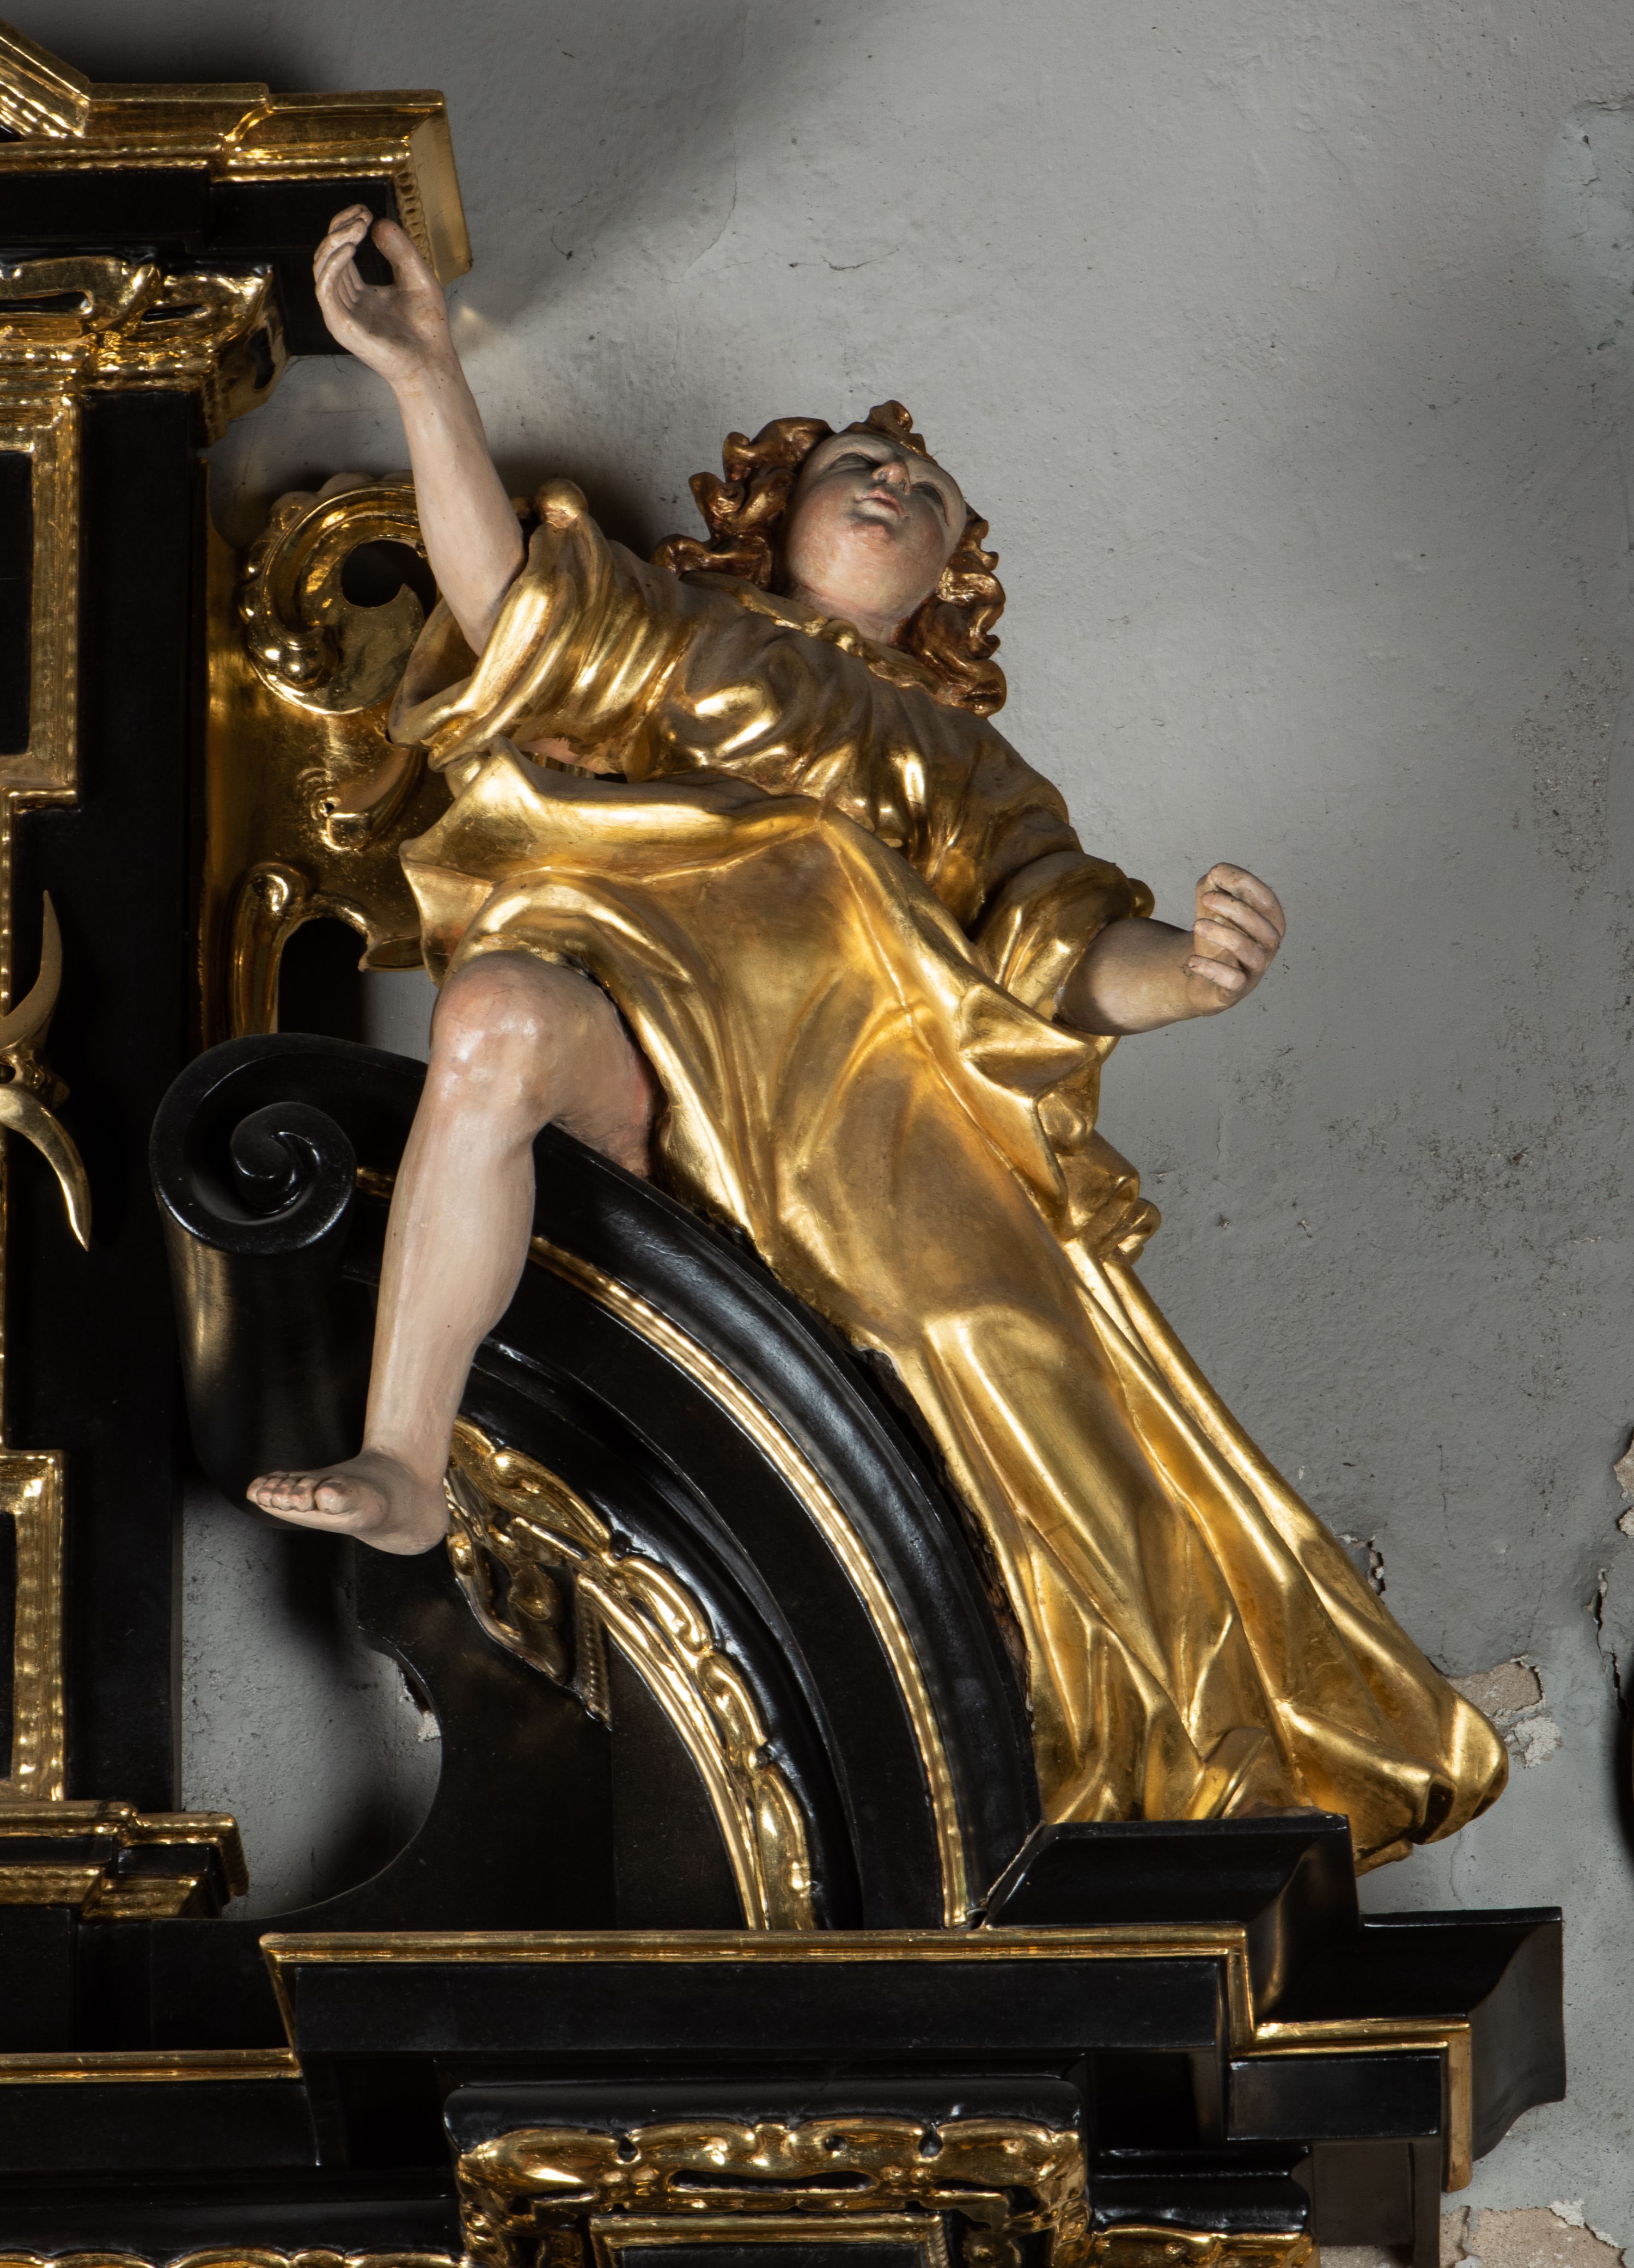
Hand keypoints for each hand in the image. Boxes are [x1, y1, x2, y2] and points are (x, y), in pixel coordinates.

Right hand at [314, 204, 452, 388]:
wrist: (433, 361)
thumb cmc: (427, 326)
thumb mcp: (416, 276)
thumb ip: (398, 250)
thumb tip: (377, 222)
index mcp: (359, 292)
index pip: (341, 252)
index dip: (346, 227)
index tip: (364, 211)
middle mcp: (346, 302)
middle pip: (327, 256)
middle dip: (340, 230)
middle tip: (361, 215)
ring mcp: (341, 315)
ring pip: (322, 268)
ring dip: (336, 242)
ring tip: (357, 227)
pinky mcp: (341, 326)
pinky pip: (325, 290)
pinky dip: (333, 265)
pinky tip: (350, 248)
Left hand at [1184, 863, 1284, 1010]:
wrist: (1199, 974)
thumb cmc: (1215, 934)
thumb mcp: (1213, 904)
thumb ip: (1216, 883)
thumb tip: (1218, 872)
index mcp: (1269, 921)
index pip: (1267, 900)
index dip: (1246, 884)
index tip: (1217, 874)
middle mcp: (1268, 947)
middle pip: (1262, 926)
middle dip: (1234, 908)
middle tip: (1206, 899)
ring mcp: (1254, 970)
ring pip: (1249, 951)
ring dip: (1222, 934)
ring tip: (1197, 925)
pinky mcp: (1236, 991)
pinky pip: (1233, 982)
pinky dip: (1211, 970)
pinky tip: (1192, 961)